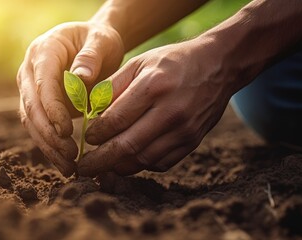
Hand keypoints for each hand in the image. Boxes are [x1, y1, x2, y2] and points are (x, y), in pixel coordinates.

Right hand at [17, 21, 123, 175]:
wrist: (92, 44)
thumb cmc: (99, 40)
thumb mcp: (101, 41)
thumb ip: (91, 56)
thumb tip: (80, 77)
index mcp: (43, 51)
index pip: (42, 84)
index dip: (52, 109)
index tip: (66, 131)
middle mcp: (29, 71)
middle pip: (31, 106)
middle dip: (49, 134)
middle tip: (70, 154)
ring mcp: (30, 89)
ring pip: (31, 122)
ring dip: (48, 146)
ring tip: (68, 166)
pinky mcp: (37, 105)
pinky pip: (39, 128)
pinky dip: (50, 147)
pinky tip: (64, 163)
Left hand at [78, 40, 234, 176]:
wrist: (219, 66)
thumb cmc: (171, 62)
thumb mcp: (138, 63)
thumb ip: (112, 87)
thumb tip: (89, 114)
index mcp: (154, 86)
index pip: (115, 120)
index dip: (96, 134)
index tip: (86, 138)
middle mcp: (171, 111)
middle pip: (127, 146)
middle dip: (100, 161)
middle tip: (83, 168)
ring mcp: (185, 130)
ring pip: (143, 160)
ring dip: (118, 167)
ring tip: (101, 167)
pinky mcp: (193, 142)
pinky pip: (160, 163)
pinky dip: (140, 165)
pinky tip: (127, 160)